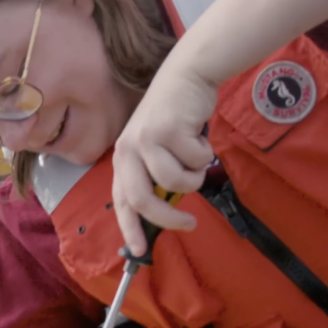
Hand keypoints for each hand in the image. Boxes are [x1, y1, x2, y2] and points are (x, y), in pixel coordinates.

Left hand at [112, 62, 217, 256]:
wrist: (186, 75)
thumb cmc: (174, 118)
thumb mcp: (155, 148)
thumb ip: (154, 177)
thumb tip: (162, 216)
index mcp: (122, 159)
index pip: (121, 200)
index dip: (129, 228)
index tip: (140, 251)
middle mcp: (128, 150)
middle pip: (143, 200)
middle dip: (168, 219)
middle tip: (189, 225)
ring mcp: (147, 139)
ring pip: (176, 182)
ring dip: (194, 178)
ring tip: (197, 160)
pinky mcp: (169, 129)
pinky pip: (196, 161)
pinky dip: (205, 155)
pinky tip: (199, 136)